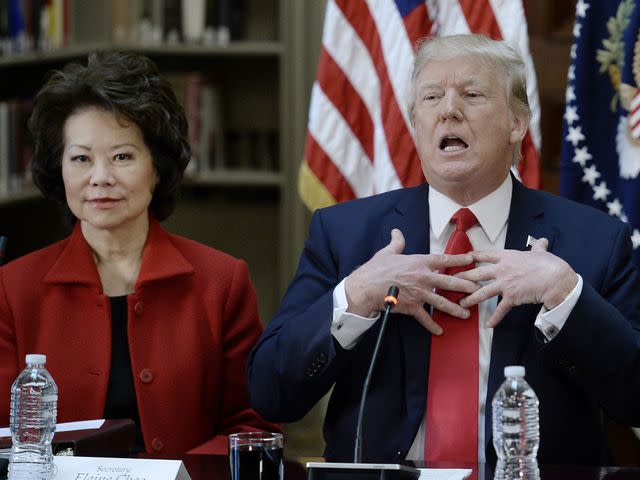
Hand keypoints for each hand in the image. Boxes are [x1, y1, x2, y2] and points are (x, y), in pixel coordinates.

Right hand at [345, 228, 479, 334]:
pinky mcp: (412, 307)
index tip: (471, 259)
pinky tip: (440, 330)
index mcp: (419, 262)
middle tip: (478, 289)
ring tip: (467, 314)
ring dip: (456, 309)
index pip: (444, 259)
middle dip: (466, 286)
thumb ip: (396, 243)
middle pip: (450, 282)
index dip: (459, 259)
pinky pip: (425, 318)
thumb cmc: (375, 269)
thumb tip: (397, 232)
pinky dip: (432, 325)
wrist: (365, 287)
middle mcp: (423, 277)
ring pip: (442, 302)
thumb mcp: (387, 252)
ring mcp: (419, 293)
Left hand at [456, 238, 578, 326]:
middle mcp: (502, 269)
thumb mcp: (541, 253)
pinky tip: (488, 325)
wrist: (555, 279)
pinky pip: (500, 309)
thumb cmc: (549, 265)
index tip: (463, 257)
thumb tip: (542, 241)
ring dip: (470, 298)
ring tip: (461, 303)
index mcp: (507, 257)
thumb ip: (538, 247)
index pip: (485, 255)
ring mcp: (504, 284)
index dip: (472, 256)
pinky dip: (495, 318)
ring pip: (482, 292)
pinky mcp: (511, 297)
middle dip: (462, 278)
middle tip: (451, 281)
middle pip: (476, 273)